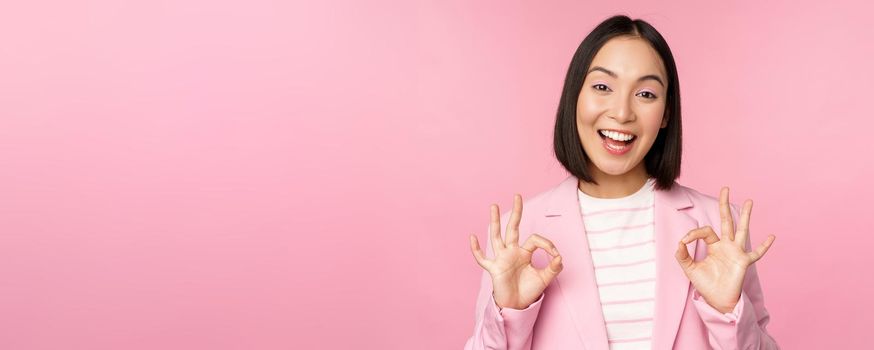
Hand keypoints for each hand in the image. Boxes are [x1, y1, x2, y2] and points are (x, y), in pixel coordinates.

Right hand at [469, 194, 563, 309]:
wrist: (517, 305)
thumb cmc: (528, 291)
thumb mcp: (544, 279)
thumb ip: (553, 268)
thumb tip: (559, 257)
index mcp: (524, 252)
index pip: (534, 239)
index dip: (547, 244)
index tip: (556, 255)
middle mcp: (511, 252)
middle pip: (513, 228)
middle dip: (516, 212)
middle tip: (518, 196)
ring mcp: (501, 259)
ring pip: (497, 237)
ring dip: (495, 222)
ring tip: (493, 205)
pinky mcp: (494, 269)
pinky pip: (483, 258)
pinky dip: (476, 250)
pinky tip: (473, 238)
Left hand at [674, 187, 775, 312]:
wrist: (717, 300)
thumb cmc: (706, 284)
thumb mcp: (690, 269)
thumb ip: (682, 256)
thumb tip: (679, 243)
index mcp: (713, 245)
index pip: (705, 231)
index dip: (693, 233)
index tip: (683, 241)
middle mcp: (726, 245)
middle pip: (726, 221)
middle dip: (724, 205)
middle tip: (725, 189)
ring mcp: (736, 252)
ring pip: (741, 230)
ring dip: (745, 216)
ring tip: (749, 201)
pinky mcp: (744, 262)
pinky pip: (756, 253)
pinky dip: (764, 246)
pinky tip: (771, 236)